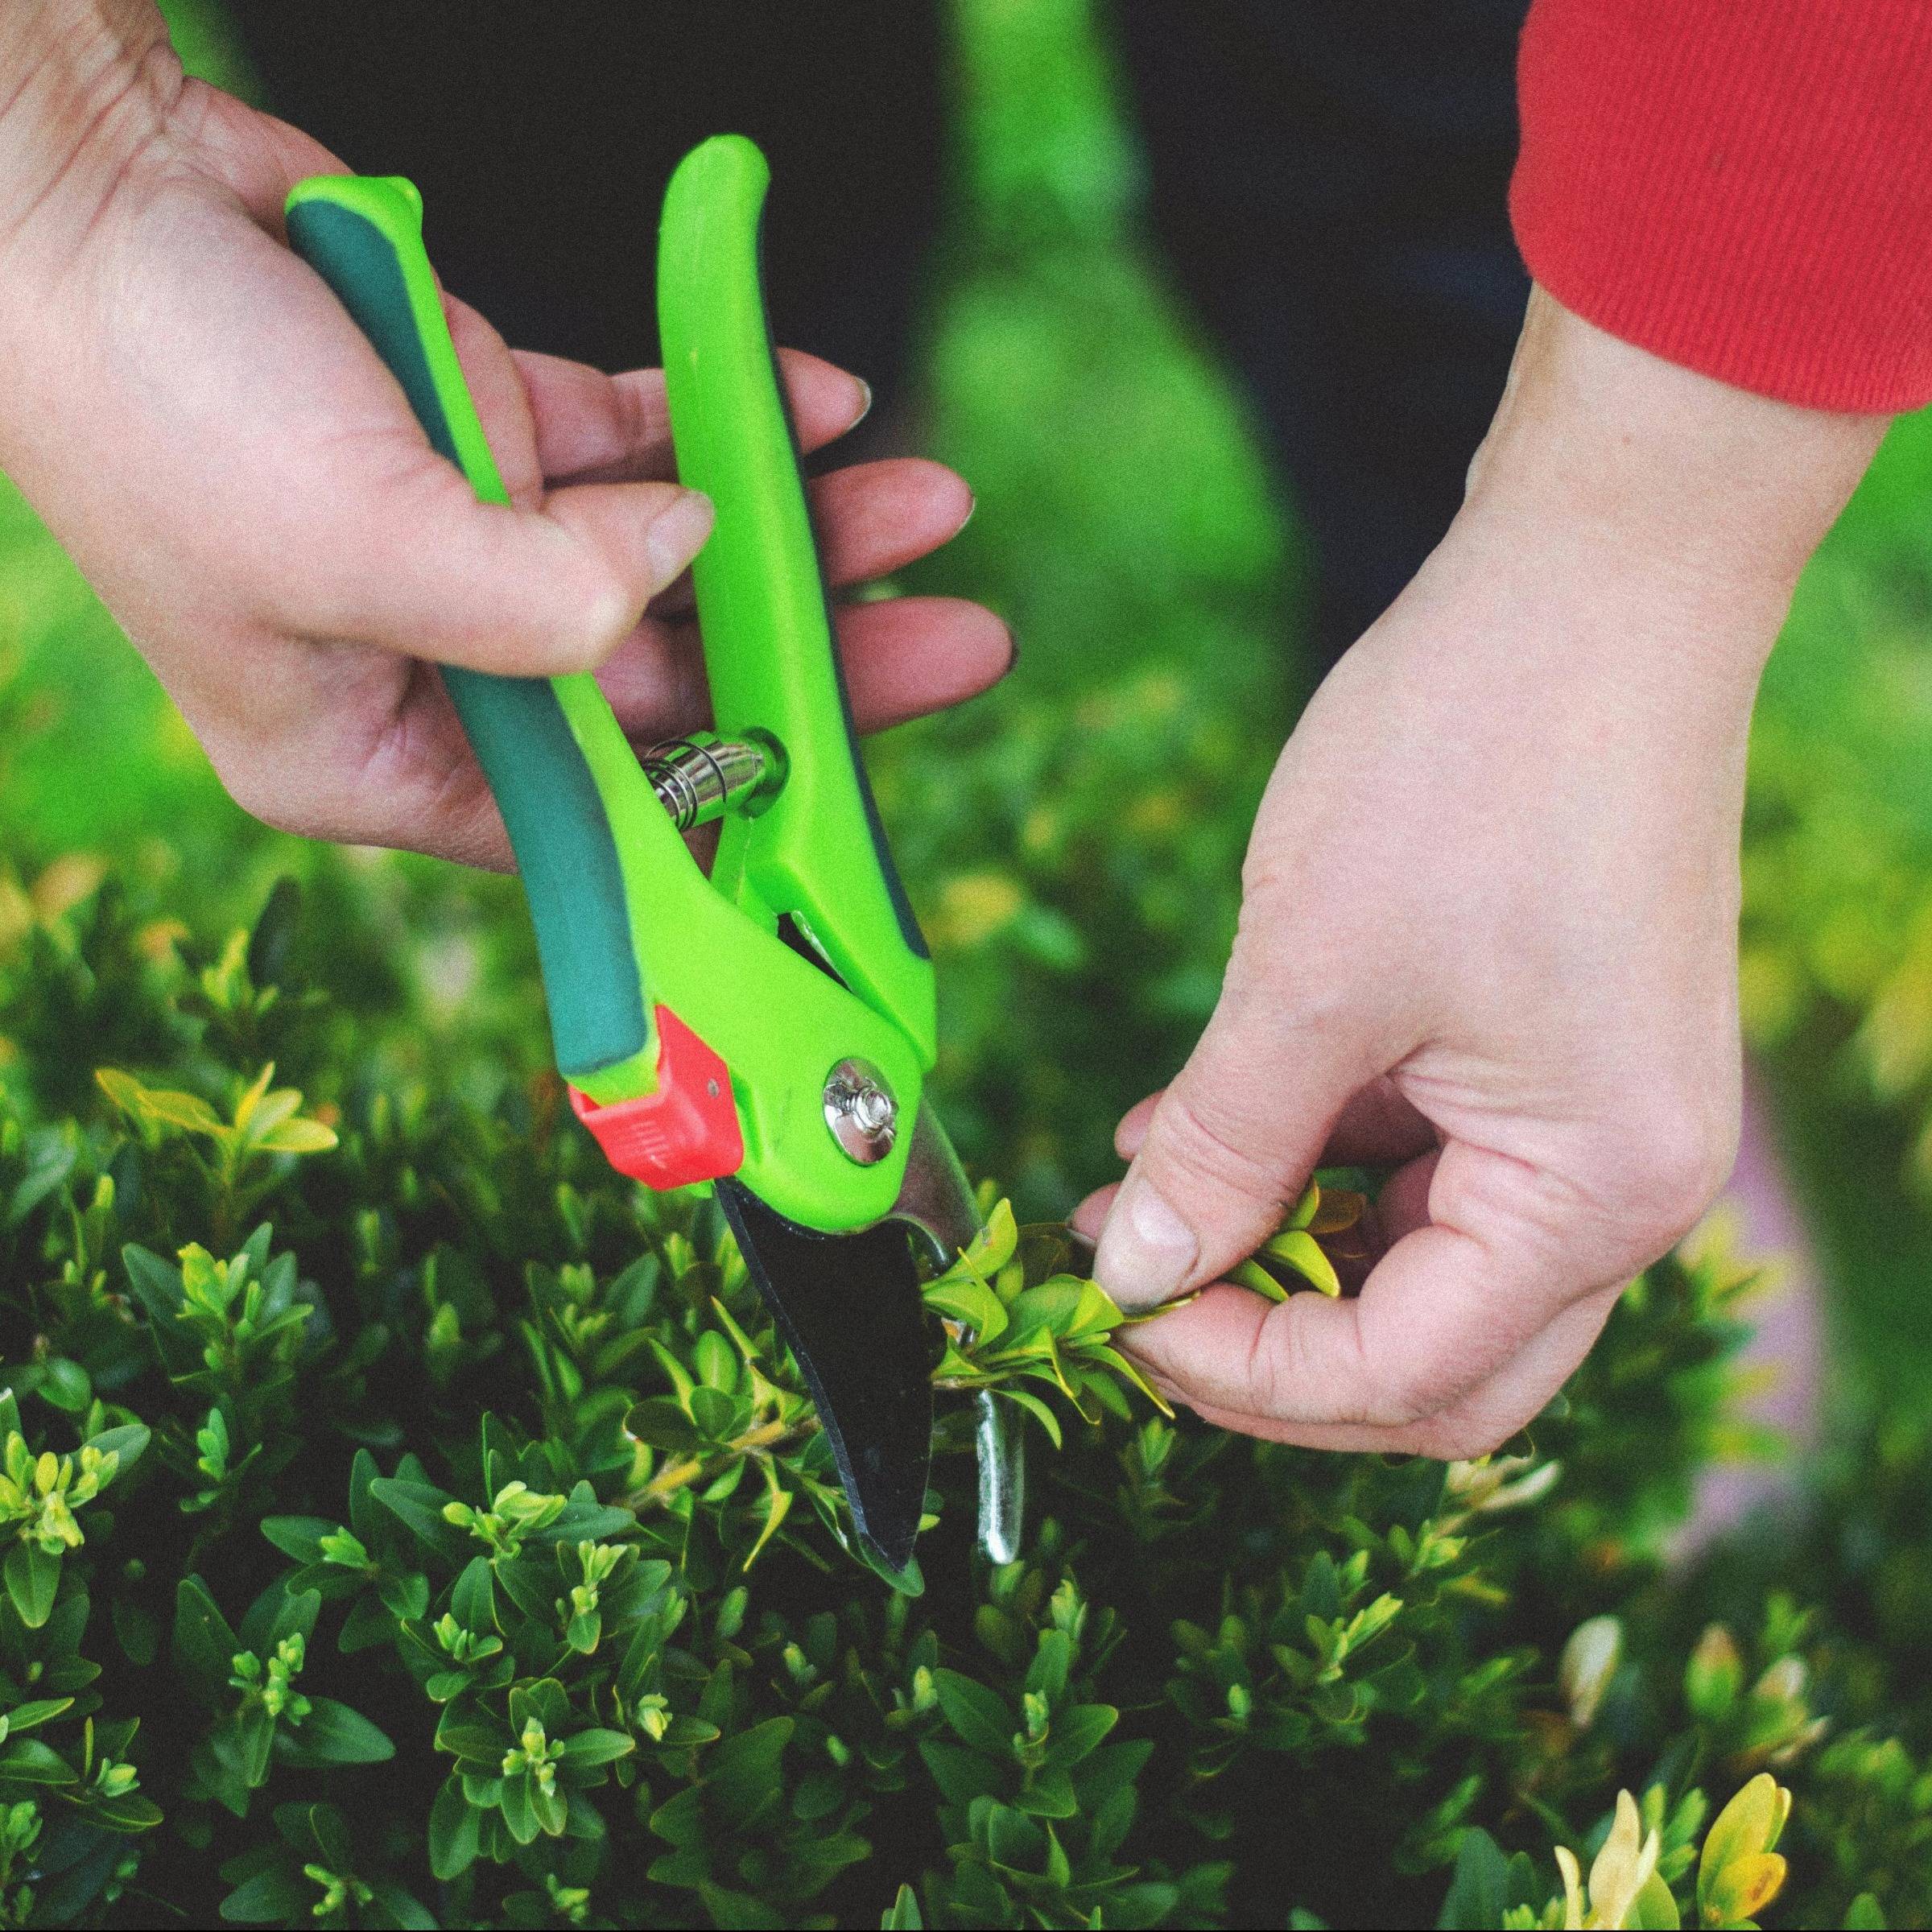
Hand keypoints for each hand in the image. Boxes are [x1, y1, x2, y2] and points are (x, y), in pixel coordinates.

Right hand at [0, 5, 1008, 864]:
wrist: (77, 197)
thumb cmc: (153, 398)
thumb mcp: (344, 543)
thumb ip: (531, 602)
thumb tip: (682, 575)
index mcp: (381, 756)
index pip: (596, 816)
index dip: (735, 809)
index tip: (863, 798)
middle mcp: (439, 667)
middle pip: (665, 686)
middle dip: (810, 656)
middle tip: (957, 641)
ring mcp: (471, 544)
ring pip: (673, 558)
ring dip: (797, 528)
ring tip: (926, 501)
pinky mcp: (489, 432)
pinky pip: (638, 439)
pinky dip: (721, 418)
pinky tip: (819, 403)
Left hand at [1078, 290, 1885, 1457]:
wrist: (1594, 582)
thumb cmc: (1467, 762)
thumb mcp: (1306, 978)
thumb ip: (1219, 1147)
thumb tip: (1134, 1270)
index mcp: (1596, 1193)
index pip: (1405, 1376)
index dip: (1242, 1371)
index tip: (1114, 1313)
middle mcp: (1623, 1186)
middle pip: (1433, 1358)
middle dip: (1274, 1345)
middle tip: (1136, 1293)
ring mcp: (1596, 1121)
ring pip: (1421, 1265)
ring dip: (1279, 1249)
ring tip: (1133, 1189)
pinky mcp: (1556, 1059)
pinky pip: (1427, 1164)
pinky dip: (1316, 1164)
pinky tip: (1199, 1121)